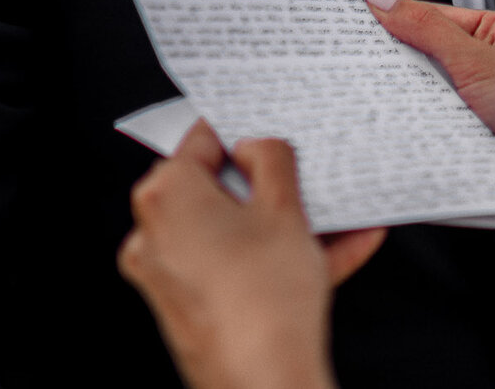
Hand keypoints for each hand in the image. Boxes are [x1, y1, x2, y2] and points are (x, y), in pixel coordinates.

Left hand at [117, 120, 386, 388]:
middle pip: (217, 191)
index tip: (270, 131)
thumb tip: (257, 146)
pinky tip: (340, 250)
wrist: (265, 384)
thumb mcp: (284, 209)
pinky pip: (236, 267)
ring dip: (286, 224)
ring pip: (234, 233)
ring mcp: (168, 274)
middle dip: (270, 186)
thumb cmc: (265, 303)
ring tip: (338, 216)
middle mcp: (154, 233)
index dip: (244, 132)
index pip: (202, 142)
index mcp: (165, 195)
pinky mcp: (189, 306)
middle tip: (306, 175)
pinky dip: (278, 258)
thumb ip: (271, 159)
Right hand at [366, 0, 494, 144]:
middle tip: (361, 65)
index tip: (358, 17)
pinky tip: (406, 130)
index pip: (435, 17)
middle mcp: (494, 62)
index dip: (397, 19)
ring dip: (412, 100)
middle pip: (431, 56)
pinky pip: (440, 122)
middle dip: (401, 64)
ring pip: (433, 92)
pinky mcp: (477, 132)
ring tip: (382, 101)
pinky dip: (423, 126)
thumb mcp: (475, 60)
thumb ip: (428, 29)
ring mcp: (485, 99)